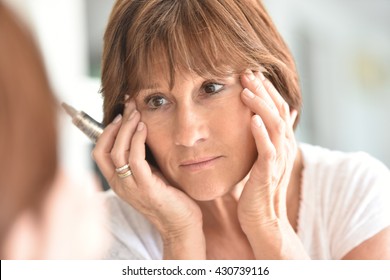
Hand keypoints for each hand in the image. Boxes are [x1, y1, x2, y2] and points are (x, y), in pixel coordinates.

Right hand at [92, 99, 204, 258]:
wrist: (181, 224)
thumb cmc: (168, 197)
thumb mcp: (149, 175)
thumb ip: (140, 159)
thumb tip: (139, 133)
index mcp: (117, 181)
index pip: (99, 153)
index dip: (106, 131)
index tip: (119, 114)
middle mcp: (119, 185)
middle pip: (103, 149)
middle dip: (115, 124)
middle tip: (129, 106)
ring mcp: (131, 187)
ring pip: (117, 152)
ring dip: (126, 128)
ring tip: (137, 113)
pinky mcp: (146, 188)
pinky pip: (135, 159)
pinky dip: (137, 140)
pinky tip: (144, 128)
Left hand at [237, 71, 308, 258]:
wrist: (263, 219)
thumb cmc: (259, 188)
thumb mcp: (264, 159)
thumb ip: (268, 138)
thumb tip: (273, 119)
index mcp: (280, 141)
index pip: (277, 108)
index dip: (266, 89)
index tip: (251, 72)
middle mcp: (282, 146)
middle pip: (276, 111)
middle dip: (262, 90)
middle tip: (247, 71)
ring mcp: (277, 159)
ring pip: (273, 125)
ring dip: (260, 106)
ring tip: (246, 89)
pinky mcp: (268, 172)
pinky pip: (266, 149)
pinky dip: (260, 133)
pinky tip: (251, 119)